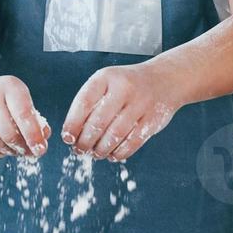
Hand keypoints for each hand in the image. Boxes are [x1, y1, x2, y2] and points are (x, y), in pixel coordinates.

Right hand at [0, 74, 48, 158]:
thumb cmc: (1, 98)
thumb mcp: (20, 99)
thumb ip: (34, 118)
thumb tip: (43, 139)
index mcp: (9, 86)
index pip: (24, 115)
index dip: (34, 136)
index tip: (41, 149)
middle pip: (10, 133)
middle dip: (23, 147)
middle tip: (29, 152)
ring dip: (10, 151)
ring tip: (15, 148)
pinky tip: (1, 147)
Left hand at [62, 64, 181, 160]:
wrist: (165, 79)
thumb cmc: (127, 85)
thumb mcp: (107, 82)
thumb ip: (90, 103)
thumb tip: (73, 134)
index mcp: (106, 78)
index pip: (84, 102)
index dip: (73, 123)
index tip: (67, 138)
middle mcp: (123, 88)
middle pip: (98, 122)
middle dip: (85, 141)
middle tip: (79, 150)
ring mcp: (140, 104)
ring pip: (115, 134)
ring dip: (101, 149)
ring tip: (95, 154)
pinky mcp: (153, 119)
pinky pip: (133, 141)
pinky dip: (120, 152)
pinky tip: (112, 155)